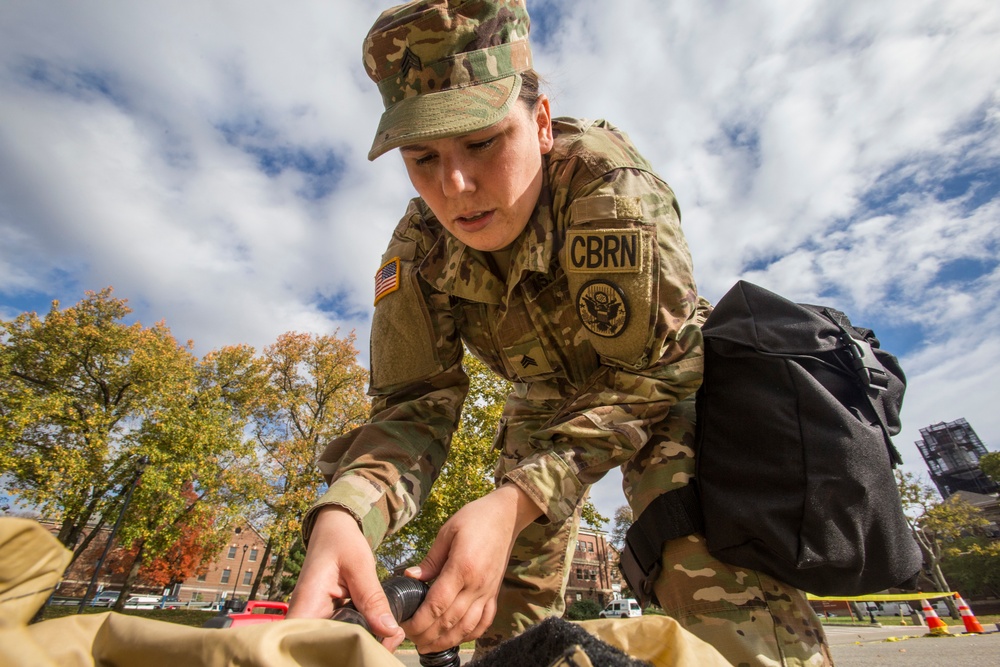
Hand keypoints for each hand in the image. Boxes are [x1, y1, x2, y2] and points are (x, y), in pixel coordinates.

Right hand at [286, 506, 404, 650]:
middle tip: (387, 644)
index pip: (309, 642)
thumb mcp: (360, 565)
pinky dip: (360, 635)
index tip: (368, 648)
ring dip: (360, 643)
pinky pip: (341, 634)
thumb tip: (388, 629)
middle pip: (324, 649)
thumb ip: (372, 597)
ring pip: (335, 644)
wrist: (335, 529)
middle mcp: (306, 616)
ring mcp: (316, 619)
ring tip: (389, 639)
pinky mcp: (328, 618)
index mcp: (306, 604)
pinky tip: (382, 634)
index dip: (334, 653)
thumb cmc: (341, 541)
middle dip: (355, 650)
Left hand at [401, 485, 541, 652]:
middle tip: (409, 639)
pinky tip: (456, 638)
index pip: (437, 604)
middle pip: (449, 621)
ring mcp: (488, 591)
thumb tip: (410, 577)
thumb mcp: (447, 532)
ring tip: (427, 646)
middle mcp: (477, 585)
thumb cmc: (474, 518)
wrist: (505, 516)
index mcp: (462, 567)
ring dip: (446, 641)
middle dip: (427, 635)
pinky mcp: (494, 593)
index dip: (419, 621)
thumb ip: (430, 560)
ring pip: (466, 627)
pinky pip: (484, 621)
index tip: (404, 625)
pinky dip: (469, 634)